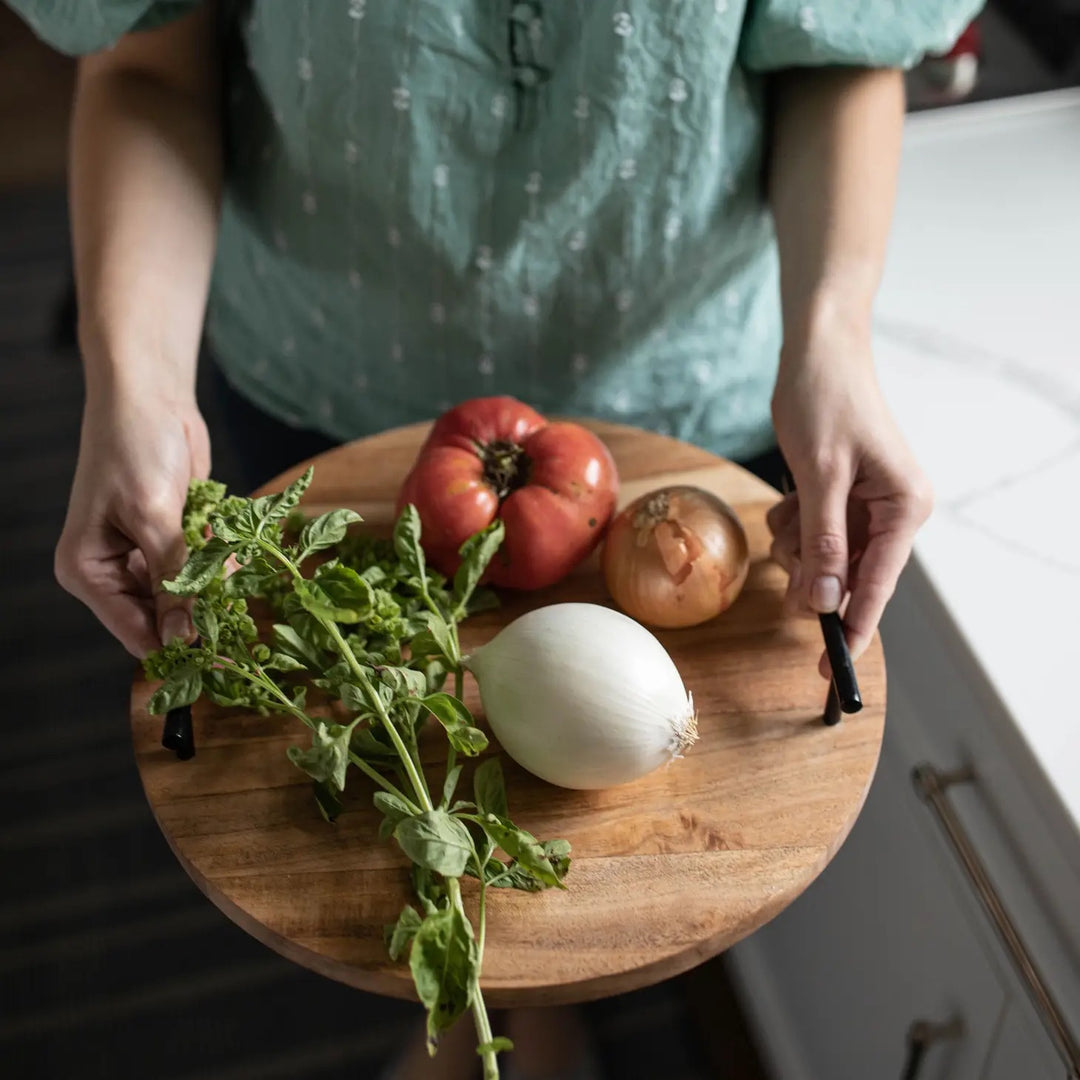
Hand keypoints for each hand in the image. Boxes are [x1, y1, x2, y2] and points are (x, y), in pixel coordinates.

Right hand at [55, 386, 209, 657]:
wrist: (151, 396)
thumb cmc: (135, 447)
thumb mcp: (153, 514)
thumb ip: (172, 577)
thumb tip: (182, 639)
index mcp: (88, 570)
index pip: (133, 631)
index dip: (175, 648)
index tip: (220, 662)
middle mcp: (113, 569)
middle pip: (163, 617)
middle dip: (202, 614)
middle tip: (239, 615)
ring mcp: (146, 554)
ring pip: (189, 594)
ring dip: (216, 585)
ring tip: (233, 566)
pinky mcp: (175, 538)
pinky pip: (204, 566)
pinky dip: (222, 561)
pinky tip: (234, 550)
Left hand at [768, 326, 932, 676]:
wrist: (816, 350)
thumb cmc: (825, 400)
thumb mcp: (821, 474)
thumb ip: (824, 541)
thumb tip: (826, 600)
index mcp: (905, 507)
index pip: (879, 584)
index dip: (853, 627)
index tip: (832, 668)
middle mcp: (892, 512)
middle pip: (848, 577)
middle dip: (813, 576)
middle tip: (789, 563)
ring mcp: (864, 506)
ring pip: (824, 560)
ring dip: (797, 548)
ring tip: (790, 510)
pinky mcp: (839, 498)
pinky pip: (811, 536)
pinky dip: (792, 527)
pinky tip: (789, 499)